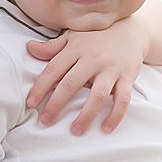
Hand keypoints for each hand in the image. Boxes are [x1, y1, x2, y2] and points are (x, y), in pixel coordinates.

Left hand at [24, 21, 149, 133]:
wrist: (132, 30)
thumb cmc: (96, 36)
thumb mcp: (73, 37)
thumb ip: (52, 47)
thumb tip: (29, 48)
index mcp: (76, 49)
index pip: (54, 69)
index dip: (41, 87)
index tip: (30, 104)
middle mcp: (93, 59)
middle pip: (71, 83)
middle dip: (56, 104)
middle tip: (45, 121)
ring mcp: (111, 69)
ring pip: (98, 95)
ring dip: (86, 115)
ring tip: (75, 131)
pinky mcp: (128, 77)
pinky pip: (123, 99)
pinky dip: (115, 115)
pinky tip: (105, 129)